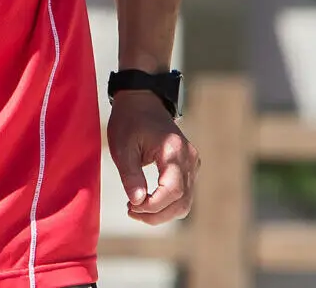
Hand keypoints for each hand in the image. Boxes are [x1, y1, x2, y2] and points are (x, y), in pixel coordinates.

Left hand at [106, 91, 196, 224]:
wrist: (142, 101)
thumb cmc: (130, 121)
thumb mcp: (123, 147)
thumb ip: (130, 176)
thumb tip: (137, 202)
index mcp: (174, 151)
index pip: (172, 191)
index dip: (153, 206)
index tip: (130, 206)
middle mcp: (189, 158)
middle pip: (182, 201)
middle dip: (156, 214)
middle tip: (130, 211)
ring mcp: (192, 163)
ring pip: (185, 202)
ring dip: (162, 213)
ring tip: (137, 208)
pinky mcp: (189, 167)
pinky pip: (183, 194)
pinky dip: (167, 204)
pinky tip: (147, 201)